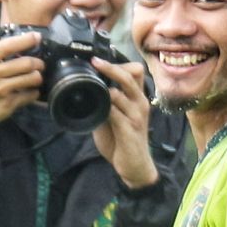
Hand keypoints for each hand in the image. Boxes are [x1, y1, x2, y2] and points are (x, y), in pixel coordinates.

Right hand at [0, 32, 44, 139]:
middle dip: (38, 63)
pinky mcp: (8, 104)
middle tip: (40, 65)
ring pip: (32, 78)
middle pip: (26, 62)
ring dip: (38, 78)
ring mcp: (0, 89)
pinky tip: (29, 93)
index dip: (26, 40)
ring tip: (35, 78)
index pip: (8, 45)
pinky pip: (31, 95)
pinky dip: (34, 93)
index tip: (38, 37)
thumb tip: (20, 46)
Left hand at [90, 58, 157, 188]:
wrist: (135, 166)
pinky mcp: (130, 129)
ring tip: (91, 89)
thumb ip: (105, 102)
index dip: (118, 64)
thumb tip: (86, 89)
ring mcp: (136, 116)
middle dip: (110, 67)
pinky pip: (115, 113)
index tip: (99, 61)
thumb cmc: (123, 140)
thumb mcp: (114, 117)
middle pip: (130, 76)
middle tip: (94, 62)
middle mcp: (140, 103)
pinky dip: (104, 108)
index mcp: (137, 98)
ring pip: (120, 93)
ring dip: (104, 90)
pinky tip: (95, 109)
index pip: (135, 71)